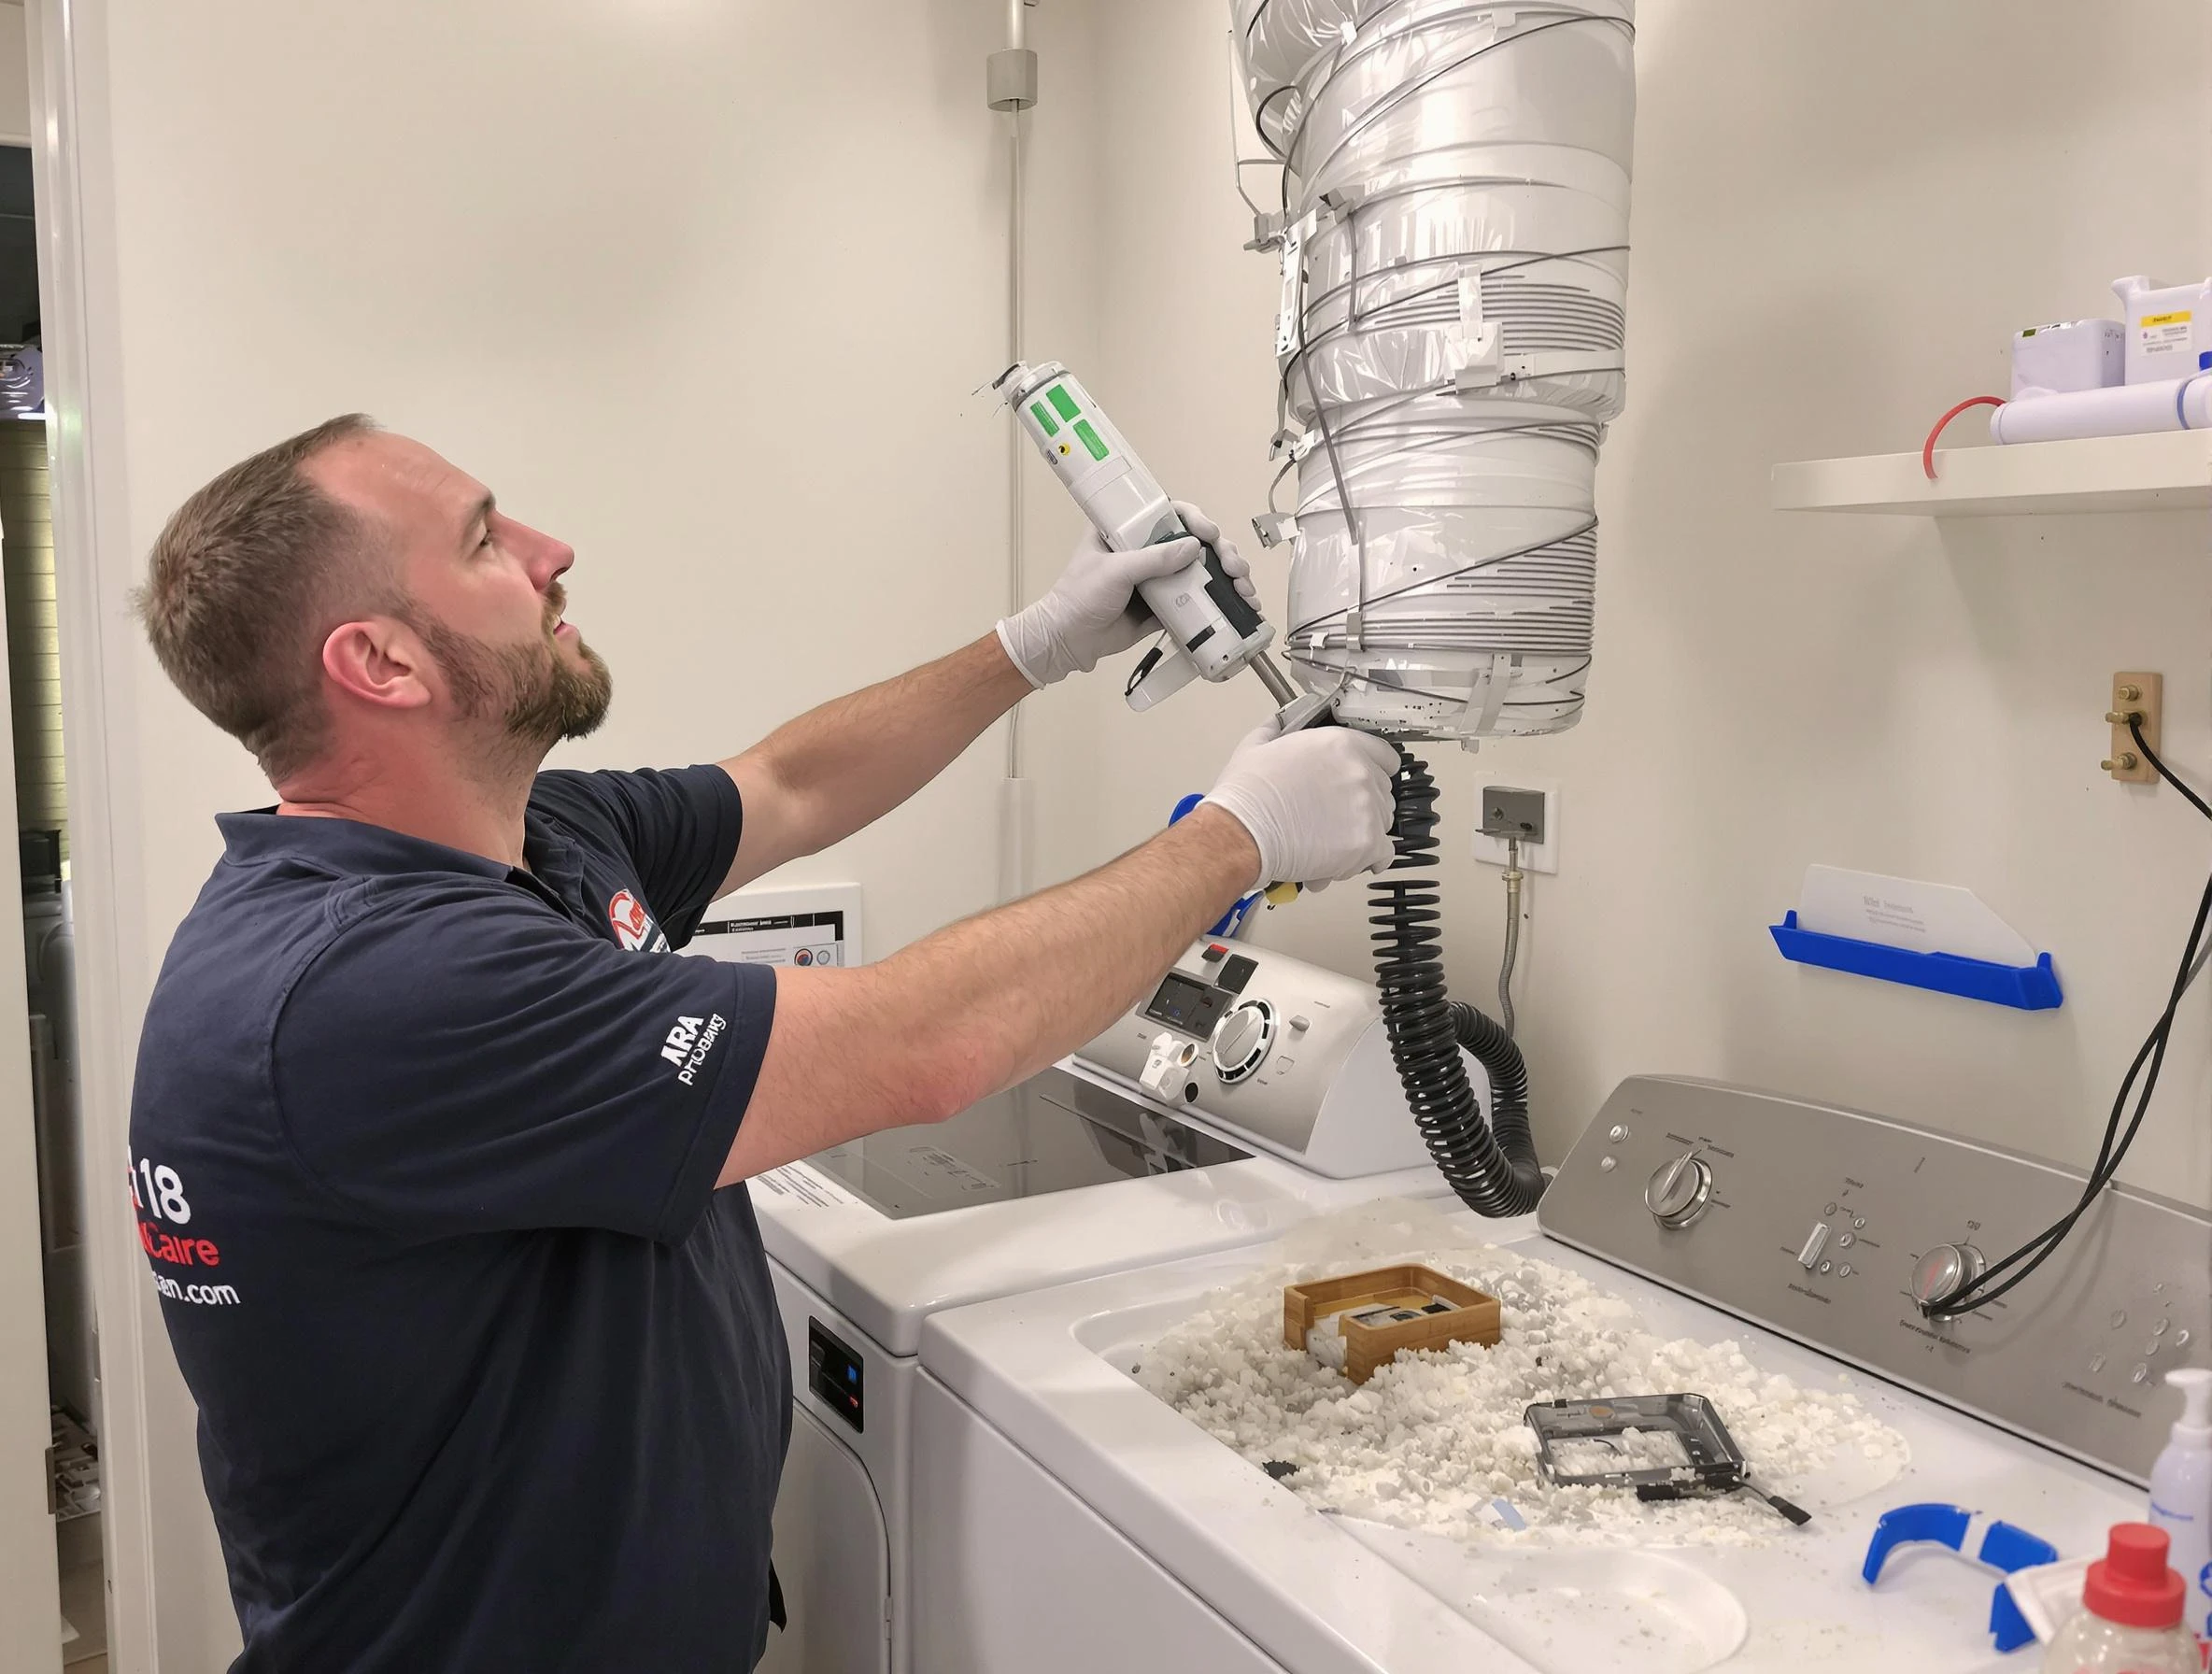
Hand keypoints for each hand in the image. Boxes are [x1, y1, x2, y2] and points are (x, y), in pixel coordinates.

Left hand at [995, 502, 1254, 688]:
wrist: (1068, 641)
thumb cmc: (1080, 596)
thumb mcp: (1114, 571)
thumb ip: (1153, 560)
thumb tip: (1196, 547)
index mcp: (1129, 530)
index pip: (1170, 512)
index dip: (1195, 518)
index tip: (1208, 533)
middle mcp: (1149, 549)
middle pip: (1196, 541)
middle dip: (1222, 551)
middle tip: (1233, 567)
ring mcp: (1161, 578)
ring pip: (1204, 569)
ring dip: (1230, 577)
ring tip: (1245, 590)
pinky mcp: (1168, 605)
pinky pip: (1199, 599)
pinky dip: (1222, 602)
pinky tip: (1243, 606)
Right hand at [1200, 722, 1399, 892]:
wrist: (1241, 833)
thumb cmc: (1246, 795)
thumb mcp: (1257, 745)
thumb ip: (1278, 729)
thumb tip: (1280, 723)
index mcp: (1340, 744)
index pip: (1385, 755)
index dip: (1373, 770)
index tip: (1362, 783)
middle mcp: (1360, 773)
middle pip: (1382, 791)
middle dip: (1361, 804)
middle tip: (1333, 816)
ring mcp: (1367, 809)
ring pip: (1382, 823)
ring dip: (1361, 831)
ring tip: (1327, 841)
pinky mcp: (1366, 843)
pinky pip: (1383, 853)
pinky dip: (1368, 858)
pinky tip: (1346, 859)